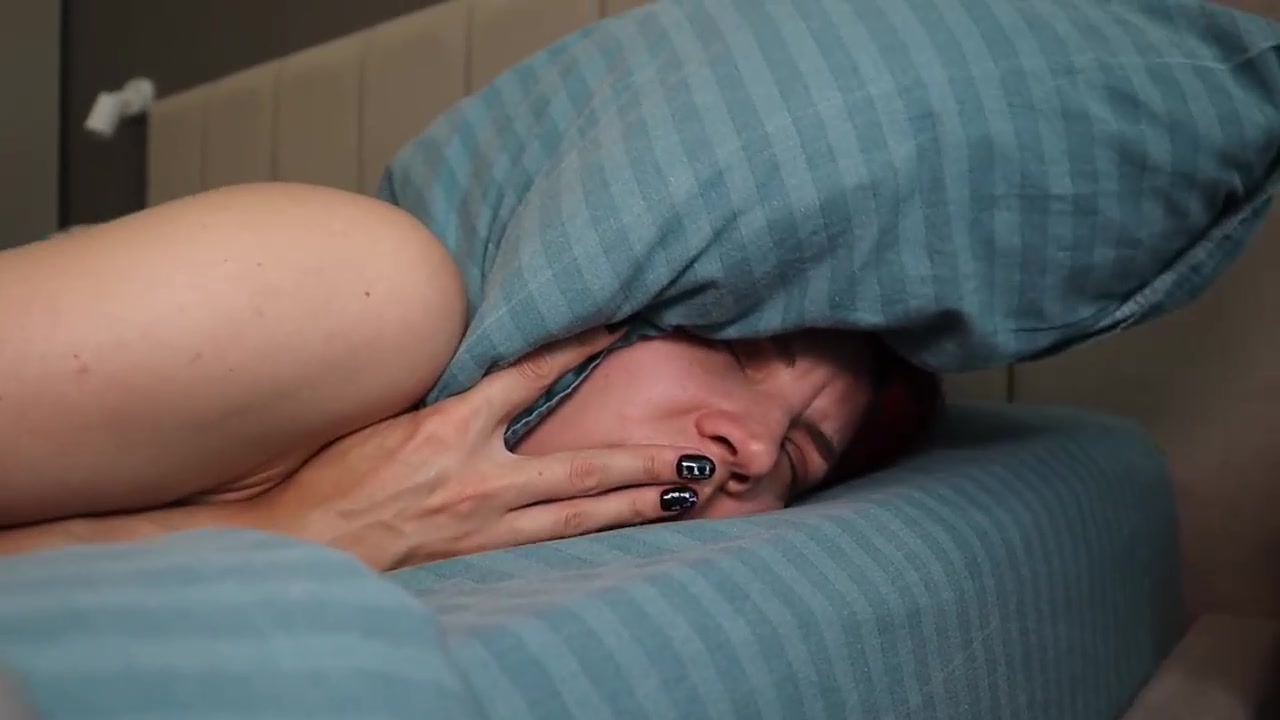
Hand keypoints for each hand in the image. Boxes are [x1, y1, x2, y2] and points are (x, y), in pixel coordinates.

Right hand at [244, 327, 721, 570]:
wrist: (301, 543)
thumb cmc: (331, 478)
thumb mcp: (387, 421)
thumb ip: (446, 404)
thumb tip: (489, 381)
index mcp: (448, 426)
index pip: (527, 375)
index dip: (576, 349)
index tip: (618, 329)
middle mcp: (477, 475)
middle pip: (580, 464)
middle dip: (641, 457)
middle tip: (694, 452)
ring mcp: (482, 523)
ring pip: (578, 515)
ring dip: (635, 504)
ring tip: (684, 496)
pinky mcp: (477, 556)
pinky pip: (548, 544)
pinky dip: (591, 536)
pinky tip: (627, 534)